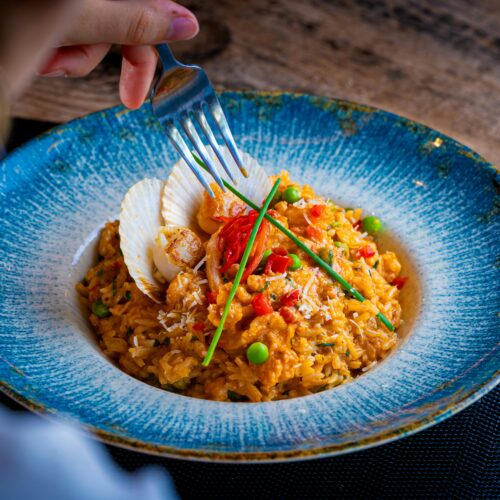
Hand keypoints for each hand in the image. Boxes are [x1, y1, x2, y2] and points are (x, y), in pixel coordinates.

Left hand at [37, 0, 198, 108]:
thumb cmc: (9, 21)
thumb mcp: (77, 20)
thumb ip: (134, 19)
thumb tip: (186, 23)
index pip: (146, 4)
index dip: (156, 40)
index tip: (161, 78)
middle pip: (117, 22)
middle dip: (102, 53)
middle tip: (118, 93)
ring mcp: (63, 4)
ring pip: (89, 35)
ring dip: (72, 57)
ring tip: (42, 58)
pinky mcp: (42, 16)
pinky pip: (65, 38)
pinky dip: (54, 54)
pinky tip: (35, 55)